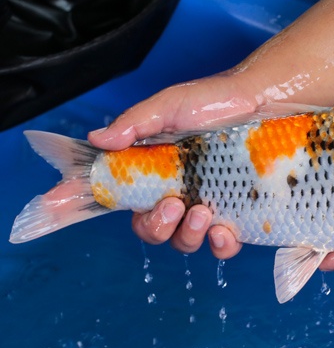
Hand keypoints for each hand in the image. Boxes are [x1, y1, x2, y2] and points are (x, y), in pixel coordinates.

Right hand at [88, 74, 251, 254]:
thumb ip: (135, 123)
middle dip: (155, 227)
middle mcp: (178, 191)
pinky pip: (222, 245)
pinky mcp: (237, 212)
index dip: (86, 202)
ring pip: (184, 242)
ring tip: (202, 212)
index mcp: (155, 170)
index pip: (117, 192)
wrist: (264, 101)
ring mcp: (207, 204)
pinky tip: (224, 231)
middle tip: (172, 206)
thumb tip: (98, 140)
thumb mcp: (170, 106)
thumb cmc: (216, 101)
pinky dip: (220, 246)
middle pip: (150, 229)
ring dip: (187, 236)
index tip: (56, 206)